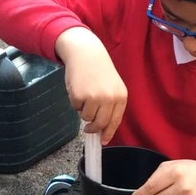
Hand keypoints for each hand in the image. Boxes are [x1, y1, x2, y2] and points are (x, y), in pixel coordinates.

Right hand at [55, 27, 126, 143]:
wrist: (86, 53)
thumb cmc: (98, 71)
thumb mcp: (111, 87)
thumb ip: (110, 106)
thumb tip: (103, 130)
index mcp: (121, 96)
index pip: (115, 121)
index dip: (108, 133)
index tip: (103, 141)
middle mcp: (110, 98)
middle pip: (100, 124)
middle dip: (93, 128)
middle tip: (88, 129)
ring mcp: (95, 97)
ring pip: (86, 118)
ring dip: (83, 111)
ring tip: (84, 96)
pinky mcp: (80, 95)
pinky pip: (76, 108)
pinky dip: (75, 102)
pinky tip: (78, 89)